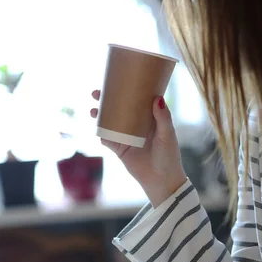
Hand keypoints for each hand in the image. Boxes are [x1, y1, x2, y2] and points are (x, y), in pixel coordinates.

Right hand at [91, 90, 186, 206]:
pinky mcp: (119, 149)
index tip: (114, 80)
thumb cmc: (169, 156)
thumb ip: (163, 118)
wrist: (161, 180)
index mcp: (148, 117)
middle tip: (96, 93)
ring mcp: (125, 136)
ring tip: (93, 111)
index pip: (134, 99)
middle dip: (105, 100)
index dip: (124, 89)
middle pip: (117, 108)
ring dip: (99, 115)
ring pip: (108, 122)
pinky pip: (106, 139)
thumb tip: (157, 99)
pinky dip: (101, 134)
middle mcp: (134, 125)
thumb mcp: (168, 135)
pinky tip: (97, 130)